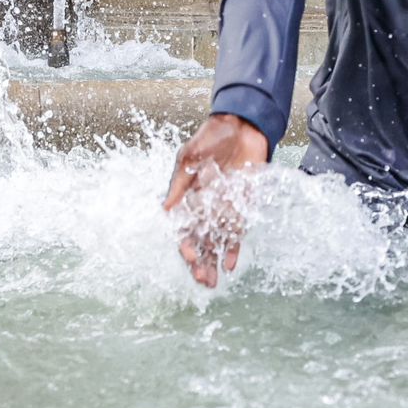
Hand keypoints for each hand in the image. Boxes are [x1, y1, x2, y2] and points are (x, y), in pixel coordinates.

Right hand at [163, 113, 270, 287]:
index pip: (183, 229)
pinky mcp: (242, 206)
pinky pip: (236, 233)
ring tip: (213, 282)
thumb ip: (179, 184)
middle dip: (200, 263)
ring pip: (216, 243)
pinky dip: (233, 249)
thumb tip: (166, 210)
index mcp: (187, 197)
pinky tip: (230, 265)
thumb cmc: (210, 138)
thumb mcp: (189, 158)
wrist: (241, 125)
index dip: (186, 245)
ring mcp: (223, 209)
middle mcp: (204, 207)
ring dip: (214, 262)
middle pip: (200, 242)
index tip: (190, 257)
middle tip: (202, 281)